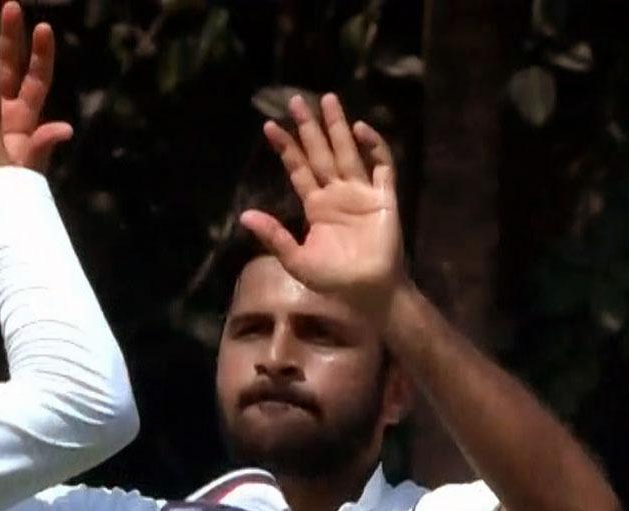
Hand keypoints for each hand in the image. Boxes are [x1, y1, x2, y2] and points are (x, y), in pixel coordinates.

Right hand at [0, 2, 73, 210]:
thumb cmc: (0, 191)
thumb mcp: (21, 169)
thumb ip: (40, 146)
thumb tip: (65, 130)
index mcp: (23, 116)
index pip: (37, 79)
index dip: (41, 55)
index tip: (44, 28)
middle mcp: (3, 105)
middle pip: (10, 64)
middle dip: (10, 36)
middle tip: (7, 8)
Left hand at [240, 94, 404, 327]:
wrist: (368, 293)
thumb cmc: (333, 281)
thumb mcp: (296, 260)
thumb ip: (274, 236)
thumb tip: (244, 215)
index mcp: (316, 206)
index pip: (299, 169)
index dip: (286, 148)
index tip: (269, 126)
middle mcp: (338, 193)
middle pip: (321, 152)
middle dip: (310, 127)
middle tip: (297, 100)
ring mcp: (362, 193)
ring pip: (348, 152)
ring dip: (338, 127)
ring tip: (328, 100)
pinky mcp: (385, 197)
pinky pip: (381, 167)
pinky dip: (373, 147)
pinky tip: (360, 129)